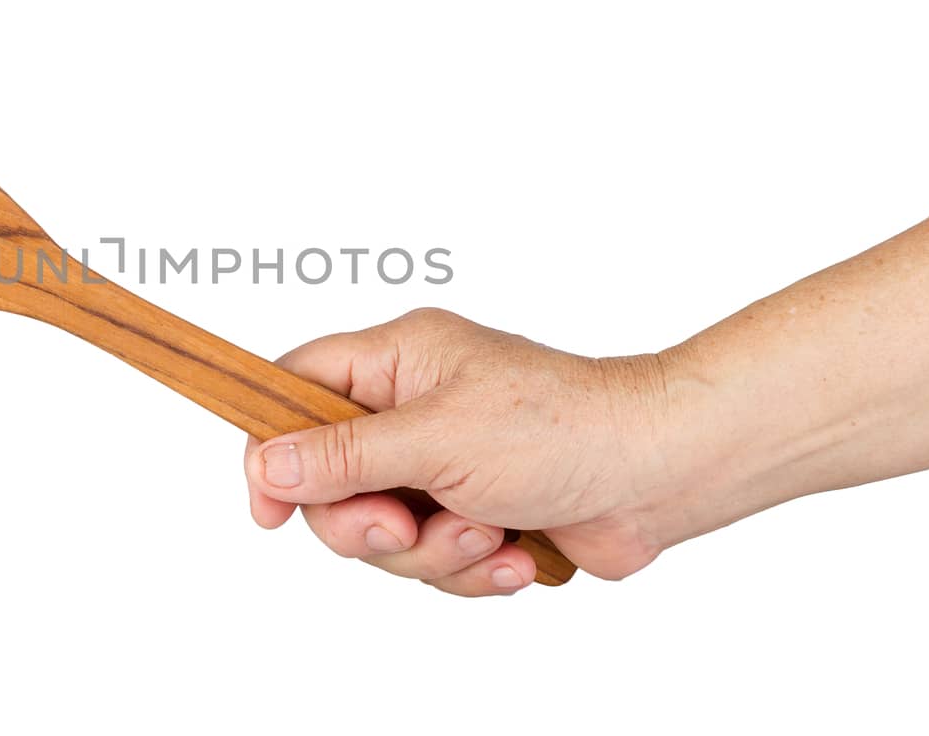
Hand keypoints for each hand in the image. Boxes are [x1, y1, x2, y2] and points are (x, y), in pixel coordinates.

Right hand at [243, 308, 679, 594]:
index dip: (271, 448)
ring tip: (487, 533)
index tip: (271, 510)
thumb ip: (344, 455)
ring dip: (433, 551)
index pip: (295, 389)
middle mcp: (412, 409)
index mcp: (396, 361)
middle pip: (330, 481)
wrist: (660, 474)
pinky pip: (433, 560)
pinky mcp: (474, 513)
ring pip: (383, 533)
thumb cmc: (562, 426)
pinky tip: (515, 553)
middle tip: (401, 526)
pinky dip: (472, 567)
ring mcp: (442, 465)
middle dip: (368, 522)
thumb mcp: (435, 437)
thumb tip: (268, 466)